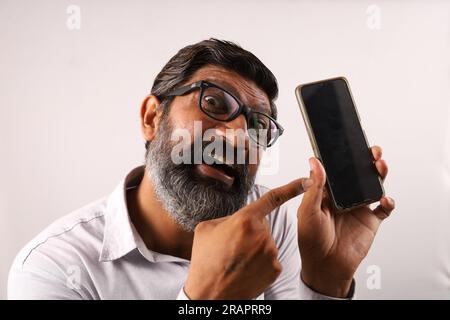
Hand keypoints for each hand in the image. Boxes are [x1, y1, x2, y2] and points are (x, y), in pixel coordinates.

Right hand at [184, 178, 309, 299]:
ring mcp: (271, 252)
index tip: (306, 181)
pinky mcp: (275, 269)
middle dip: (250, 233)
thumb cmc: (205, 261)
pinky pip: (270, 259)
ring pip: (266, 243)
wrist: (209, 294)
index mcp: (245, 220)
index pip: (273, 198)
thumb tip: (239, 218)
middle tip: (232, 247)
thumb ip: (227, 217)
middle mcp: (262, 234)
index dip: (292, 187)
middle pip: (261, 226)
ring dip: (254, 249)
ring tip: (236, 261)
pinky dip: (260, 263)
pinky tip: (246, 270)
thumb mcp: (206, 228)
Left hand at [298, 146, 394, 297]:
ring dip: (378, 175)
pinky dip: (388, 203)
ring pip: (372, 186)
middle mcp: (343, 198)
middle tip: (371, 151)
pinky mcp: (370, 221)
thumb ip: (314, 186)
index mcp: (326, 193)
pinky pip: (383, 209)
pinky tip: (385, 200)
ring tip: (380, 165)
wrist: (325, 266)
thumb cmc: (311, 240)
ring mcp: (358, 208)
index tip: (348, 145)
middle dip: (366, 161)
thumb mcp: (308, 211)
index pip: (336, 170)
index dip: (343, 158)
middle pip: (357, 175)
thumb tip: (314, 162)